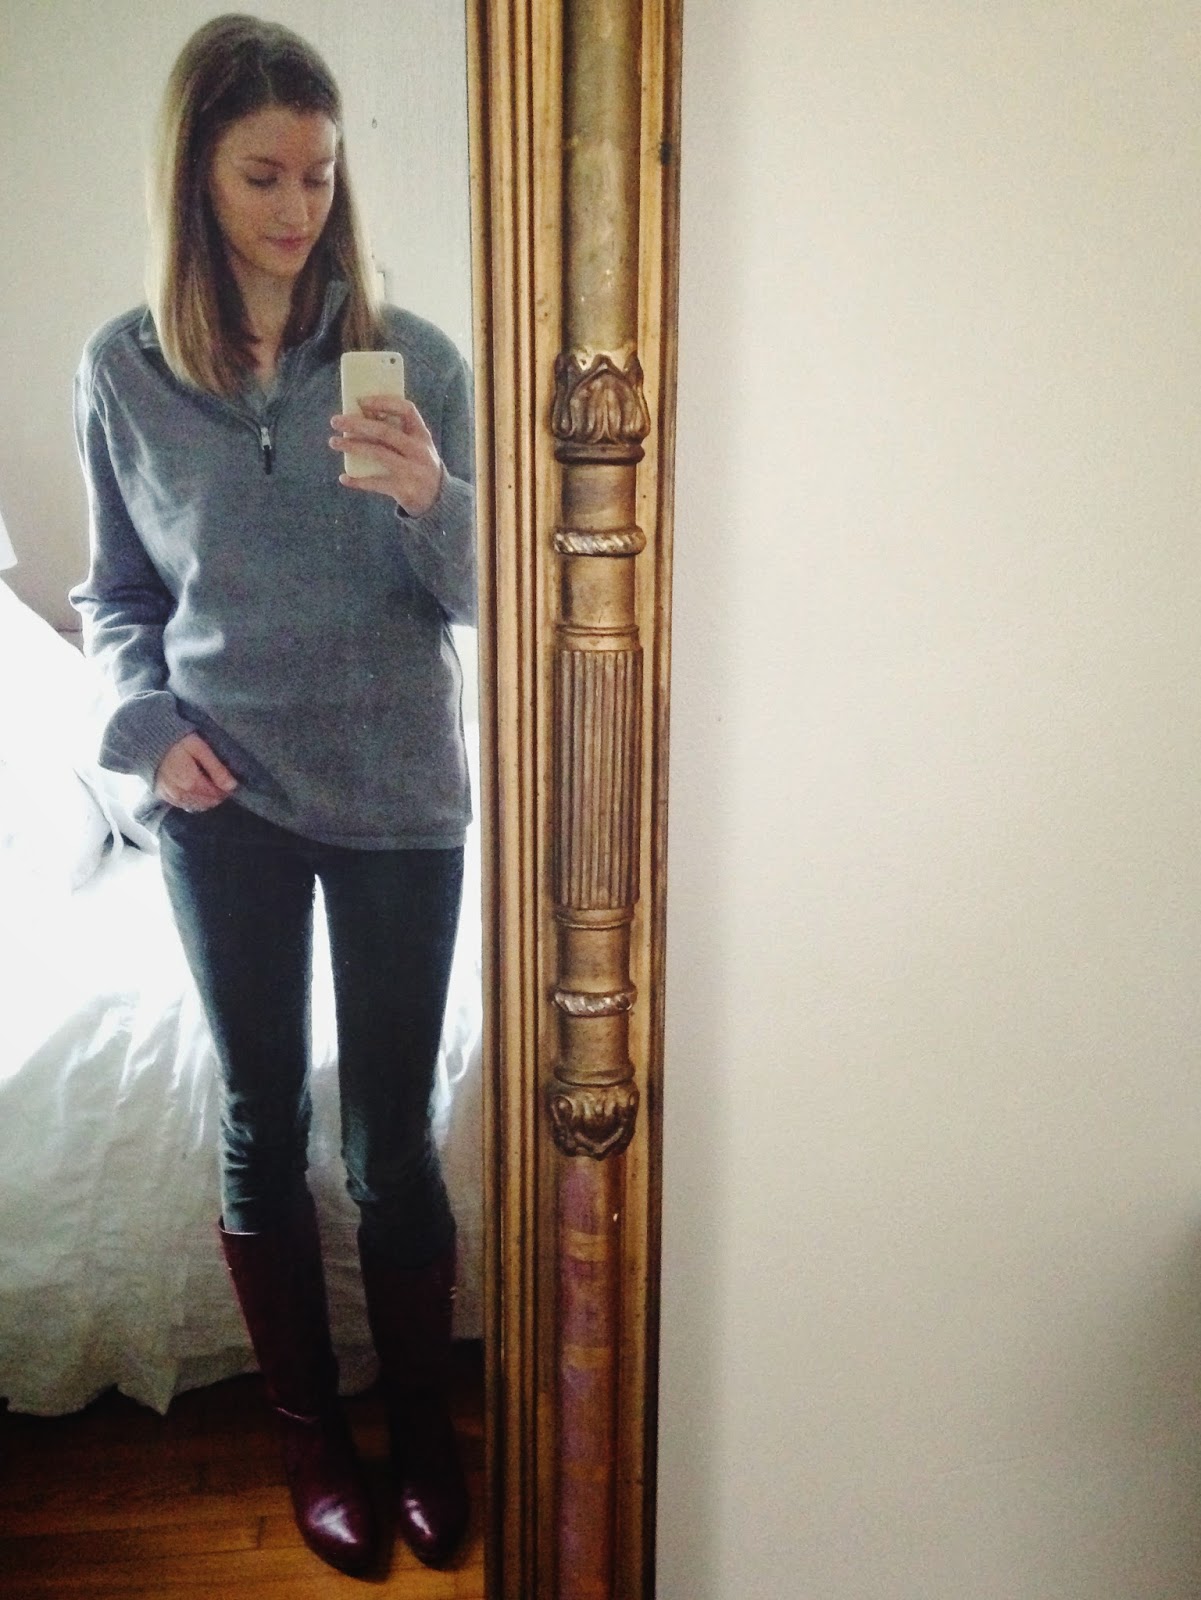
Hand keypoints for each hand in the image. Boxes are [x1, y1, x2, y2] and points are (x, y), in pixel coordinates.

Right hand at [155, 733, 237, 811]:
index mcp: (191, 782)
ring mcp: (171, 797)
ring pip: (197, 806)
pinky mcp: (164, 796)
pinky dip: (194, 801)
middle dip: (218, 795)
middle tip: (221, 782)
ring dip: (207, 799)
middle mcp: (181, 794)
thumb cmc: (177, 742)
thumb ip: (216, 768)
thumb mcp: (200, 749)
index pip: (216, 795)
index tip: (230, 782)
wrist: (149, 742)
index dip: (226, 790)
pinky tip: (197, 790)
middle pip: (208, 802)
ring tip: (209, 785)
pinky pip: (185, 805)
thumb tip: (232, 786)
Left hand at [330, 394, 443, 515]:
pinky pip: (376, 483)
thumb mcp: (417, 446)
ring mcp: (412, 471)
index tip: (361, 401)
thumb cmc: (419, 465)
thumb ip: (398, 432)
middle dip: (357, 424)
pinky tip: (344, 478)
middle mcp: (419, 451)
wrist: (438, 500)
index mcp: (422, 435)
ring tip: (334, 442)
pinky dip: (358, 481)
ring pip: (378, 454)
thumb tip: (363, 415)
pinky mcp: (404, 490)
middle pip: (384, 431)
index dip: (383, 402)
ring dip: (352, 446)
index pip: (406, 410)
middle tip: (335, 421)